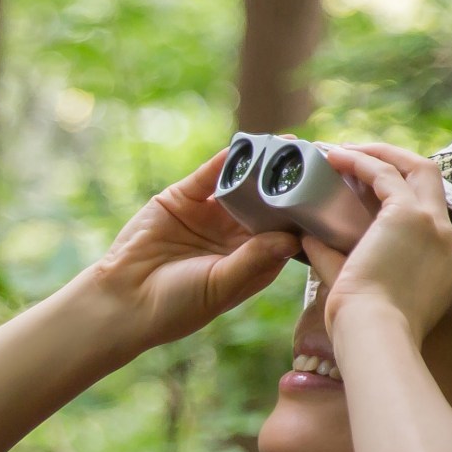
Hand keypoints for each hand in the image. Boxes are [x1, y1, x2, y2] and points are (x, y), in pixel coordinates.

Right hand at [84, 147, 304, 349]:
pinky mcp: (184, 198)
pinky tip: (249, 145)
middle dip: (290, 182)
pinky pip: (211, 173)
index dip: (306, 213)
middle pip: (269, 202)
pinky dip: (229, 158)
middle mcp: (235, 235)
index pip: (287, 230)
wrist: (122, 301)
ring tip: (289, 145)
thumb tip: (293, 238)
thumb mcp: (221, 285)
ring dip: (264, 165)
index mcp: (252, 261)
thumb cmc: (176, 306)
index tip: (328, 195)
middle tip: (316, 159)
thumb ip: (254, 260)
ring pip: (243, 183)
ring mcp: (210, 214)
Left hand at [304, 143, 451, 352]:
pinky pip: (386, 173)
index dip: (399, 196)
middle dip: (397, 163)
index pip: (430, 216)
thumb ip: (336, 259)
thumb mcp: (359, 288)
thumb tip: (308, 236)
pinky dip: (361, 160)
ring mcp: (437, 226)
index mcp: (451, 265)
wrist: (374, 335)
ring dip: (380, 155)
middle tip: (358, 158)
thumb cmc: (364, 327)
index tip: (365, 190)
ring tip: (343, 150)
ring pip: (417, 169)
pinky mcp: (412, 216)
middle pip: (433, 183)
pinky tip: (334, 157)